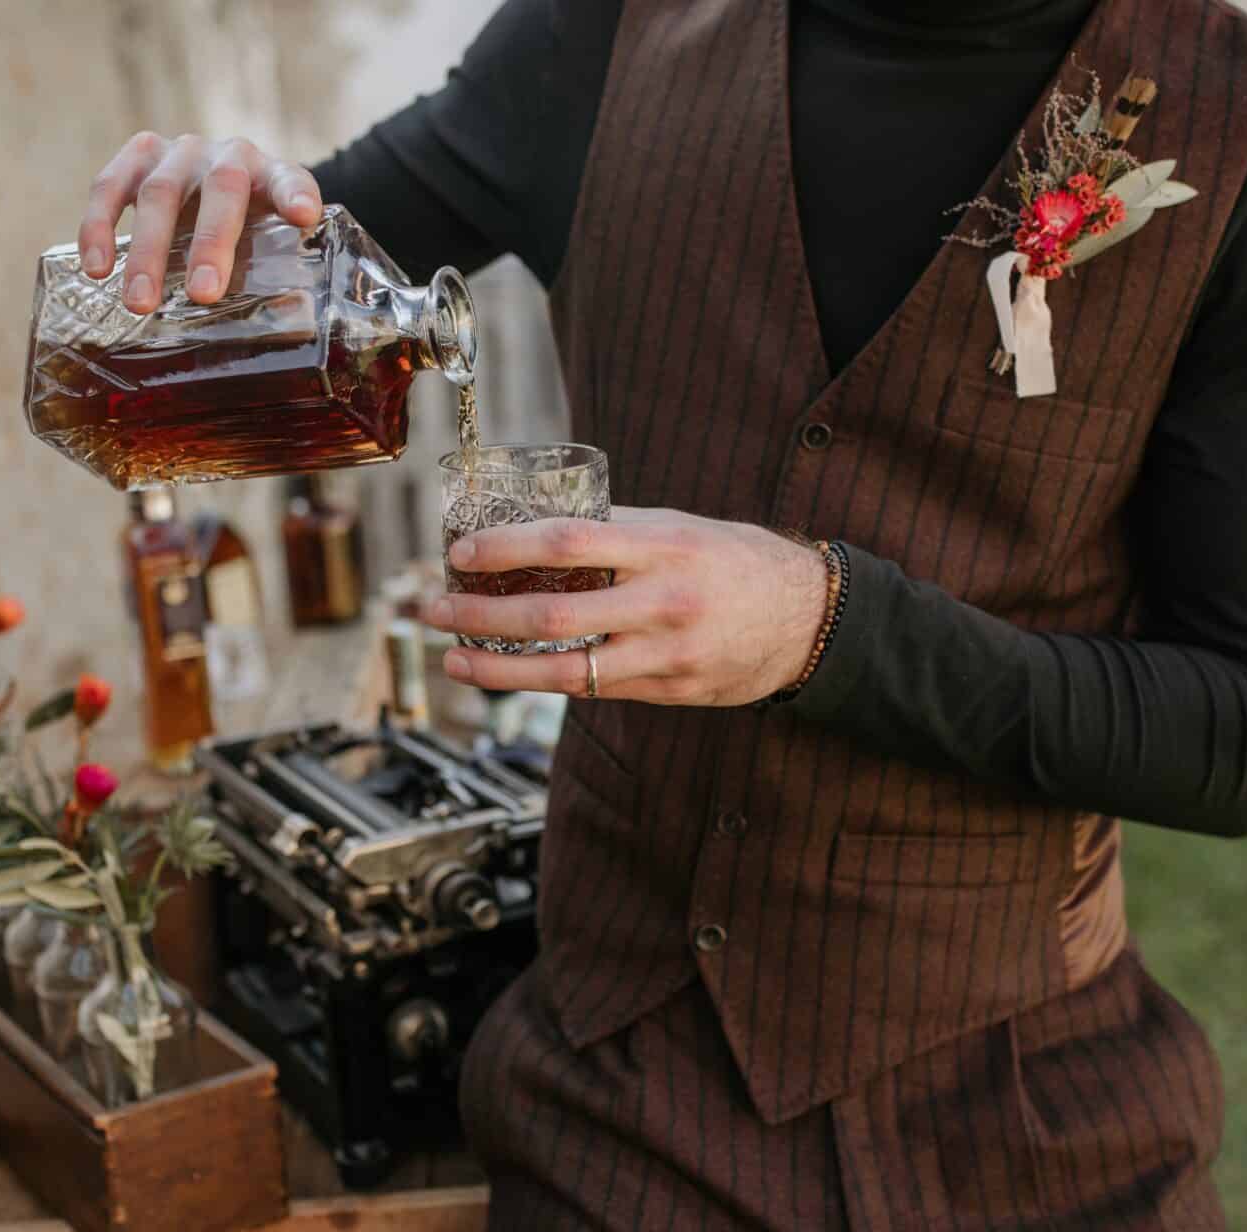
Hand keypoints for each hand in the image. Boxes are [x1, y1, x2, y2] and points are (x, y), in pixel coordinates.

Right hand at [78, 132, 322, 313]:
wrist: (215, 182)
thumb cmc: (249, 222)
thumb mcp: (275, 237)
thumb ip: (286, 262)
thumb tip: (301, 307)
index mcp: (270, 174)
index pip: (289, 180)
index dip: (295, 195)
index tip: (303, 216)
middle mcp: (226, 154)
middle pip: (219, 190)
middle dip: (209, 244)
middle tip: (202, 295)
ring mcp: (179, 151)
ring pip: (159, 193)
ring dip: (148, 251)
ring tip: (139, 302)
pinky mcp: (138, 155)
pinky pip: (110, 186)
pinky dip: (98, 227)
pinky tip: (96, 269)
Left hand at [424, 508, 829, 706]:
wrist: (811, 620)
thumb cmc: (739, 561)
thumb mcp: (682, 526)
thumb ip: (618, 529)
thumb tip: (540, 525)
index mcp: (663, 547)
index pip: (568, 544)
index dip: (506, 548)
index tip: (460, 552)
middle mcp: (662, 603)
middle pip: (553, 616)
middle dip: (481, 616)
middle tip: (435, 609)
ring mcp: (666, 655)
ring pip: (567, 672)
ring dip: (498, 669)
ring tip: (454, 658)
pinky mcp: (669, 691)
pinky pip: (596, 690)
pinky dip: (546, 682)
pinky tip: (509, 675)